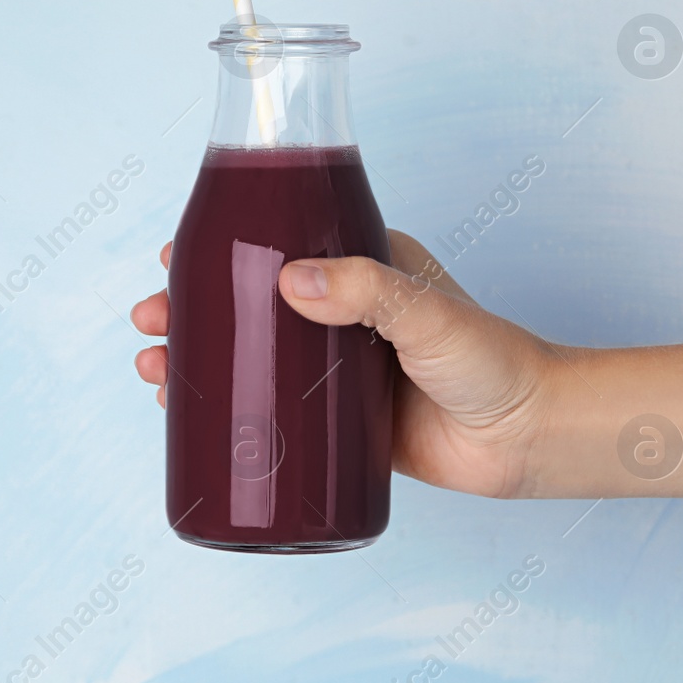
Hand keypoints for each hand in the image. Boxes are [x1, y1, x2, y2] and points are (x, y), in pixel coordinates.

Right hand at [131, 231, 561, 498]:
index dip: (218, 248)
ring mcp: (333, 367)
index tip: (173, 255)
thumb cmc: (494, 360)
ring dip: (197, 359)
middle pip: (245, 302)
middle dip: (191, 309)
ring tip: (156, 372)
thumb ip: (366, 291)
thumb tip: (288, 280)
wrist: (530, 438)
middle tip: (152, 321)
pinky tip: (191, 416)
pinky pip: (270, 410)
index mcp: (358, 267)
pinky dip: (227, 408)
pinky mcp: (336, 420)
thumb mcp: (427, 312)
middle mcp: (339, 312)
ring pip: (249, 356)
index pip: (273, 244)